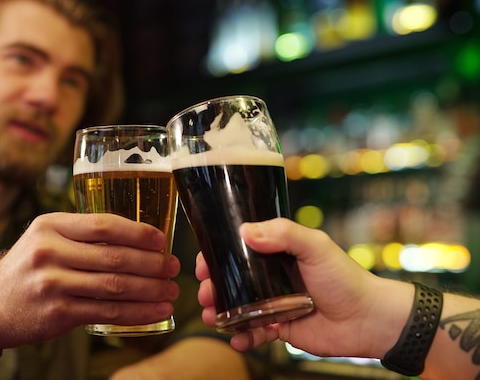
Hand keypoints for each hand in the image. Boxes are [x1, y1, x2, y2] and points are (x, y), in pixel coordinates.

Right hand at [0, 212, 180, 348]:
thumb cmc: (28, 267)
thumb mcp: (46, 238)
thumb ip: (82, 234)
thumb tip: (136, 238)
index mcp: (50, 226)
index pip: (103, 224)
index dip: (138, 232)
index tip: (161, 240)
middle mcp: (50, 252)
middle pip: (114, 256)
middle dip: (152, 263)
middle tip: (173, 267)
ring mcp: (53, 284)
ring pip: (115, 285)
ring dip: (150, 289)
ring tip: (171, 290)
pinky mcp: (58, 313)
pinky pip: (107, 312)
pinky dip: (137, 312)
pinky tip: (155, 311)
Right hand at [196, 218, 410, 358]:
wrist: (369, 320)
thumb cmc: (346, 279)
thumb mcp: (315, 247)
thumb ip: (283, 234)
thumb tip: (247, 231)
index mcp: (278, 252)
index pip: (239, 250)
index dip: (217, 257)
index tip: (202, 265)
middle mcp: (273, 276)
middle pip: (233, 281)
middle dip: (214, 288)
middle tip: (205, 295)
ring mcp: (275, 302)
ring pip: (239, 307)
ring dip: (222, 313)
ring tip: (214, 318)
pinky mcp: (281, 327)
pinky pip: (255, 333)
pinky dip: (242, 337)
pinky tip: (237, 339)